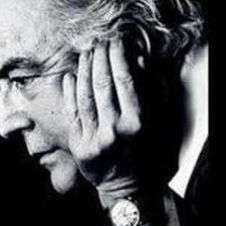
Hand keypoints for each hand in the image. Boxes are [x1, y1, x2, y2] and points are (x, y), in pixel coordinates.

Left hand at [62, 38, 143, 192]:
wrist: (124, 184)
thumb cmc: (143, 150)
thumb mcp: (155, 122)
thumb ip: (151, 92)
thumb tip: (139, 61)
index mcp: (136, 122)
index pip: (124, 81)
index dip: (118, 57)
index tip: (116, 41)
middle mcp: (114, 129)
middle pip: (103, 84)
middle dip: (100, 57)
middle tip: (99, 42)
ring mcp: (94, 137)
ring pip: (85, 94)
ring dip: (84, 69)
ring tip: (86, 53)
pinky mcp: (78, 144)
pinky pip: (72, 111)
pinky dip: (70, 91)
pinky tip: (71, 75)